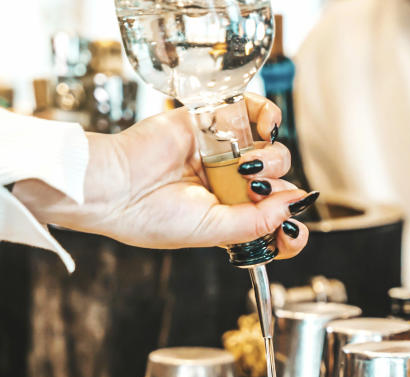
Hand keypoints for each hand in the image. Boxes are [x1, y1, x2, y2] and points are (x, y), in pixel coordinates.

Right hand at [13, 93, 309, 257]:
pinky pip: (255, 113)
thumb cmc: (150, 217)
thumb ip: (255, 223)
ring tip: (245, 165)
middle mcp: (231, 186)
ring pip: (273, 153)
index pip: (276, 224)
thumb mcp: (211, 231)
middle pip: (280, 186)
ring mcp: (224, 154)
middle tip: (254, 191)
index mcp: (230, 218)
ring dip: (272, 159)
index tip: (293, 231)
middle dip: (279, 191)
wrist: (115, 187)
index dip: (292, 227)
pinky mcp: (214, 122)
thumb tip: (292, 207)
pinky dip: (268, 116)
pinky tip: (262, 129)